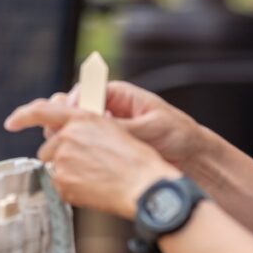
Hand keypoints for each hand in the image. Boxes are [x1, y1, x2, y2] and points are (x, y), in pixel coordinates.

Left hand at [5, 100, 178, 218]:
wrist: (143, 186)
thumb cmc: (135, 160)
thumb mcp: (111, 130)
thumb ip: (83, 130)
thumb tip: (65, 138)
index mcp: (80, 119)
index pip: (41, 111)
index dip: (22, 116)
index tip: (11, 123)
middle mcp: (66, 137)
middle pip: (48, 150)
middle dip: (61, 157)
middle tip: (89, 165)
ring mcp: (62, 160)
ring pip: (53, 169)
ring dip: (68, 174)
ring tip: (95, 177)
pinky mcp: (62, 182)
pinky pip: (59, 187)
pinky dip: (72, 189)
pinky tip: (93, 188)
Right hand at [68, 81, 213, 171]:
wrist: (192, 158)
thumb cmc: (178, 134)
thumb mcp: (151, 127)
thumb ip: (123, 127)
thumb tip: (98, 126)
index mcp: (118, 94)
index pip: (84, 91)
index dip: (72, 103)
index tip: (69, 116)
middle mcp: (108, 109)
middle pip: (72, 108)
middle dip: (62, 119)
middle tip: (60, 133)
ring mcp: (105, 129)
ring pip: (73, 128)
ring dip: (66, 137)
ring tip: (65, 148)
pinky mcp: (105, 148)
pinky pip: (83, 146)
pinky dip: (75, 152)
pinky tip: (74, 161)